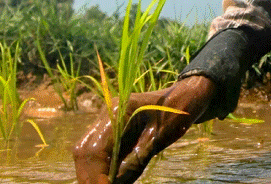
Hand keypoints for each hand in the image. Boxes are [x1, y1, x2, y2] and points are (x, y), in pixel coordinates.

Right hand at [73, 76, 214, 183]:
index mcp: (117, 111)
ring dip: (93, 174)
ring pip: (87, 154)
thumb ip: (136, 160)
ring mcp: (107, 122)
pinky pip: (100, 153)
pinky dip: (102, 169)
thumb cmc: (178, 112)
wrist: (186, 96)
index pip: (94, 150)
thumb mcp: (160, 138)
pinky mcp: (112, 131)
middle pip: (85, 152)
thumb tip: (115, 183)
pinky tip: (109, 180)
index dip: (95, 175)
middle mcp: (107, 115)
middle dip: (90, 177)